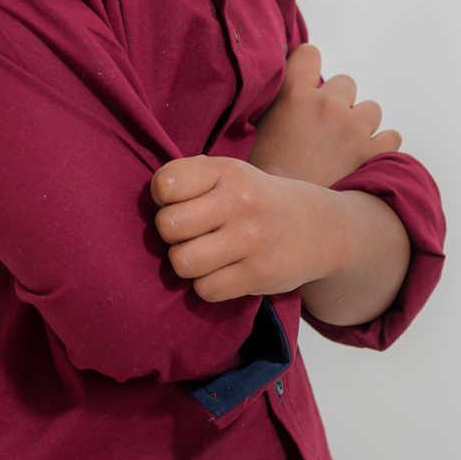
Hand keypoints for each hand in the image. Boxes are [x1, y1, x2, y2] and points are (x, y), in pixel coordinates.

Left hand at [151, 155, 340, 302]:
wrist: (316, 227)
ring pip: (182, 262)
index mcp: (227, 170)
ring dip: (186, 263)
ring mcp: (251, 239)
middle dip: (171, 235)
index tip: (179, 202)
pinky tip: (223, 271)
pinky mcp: (259, 275)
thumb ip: (188, 180)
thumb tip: (144, 204)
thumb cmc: (254, 199)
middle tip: (190, 234)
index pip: (165, 184)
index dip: (163, 198)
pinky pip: (205, 289)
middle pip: (168, 226)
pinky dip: (207, 285)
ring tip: (204, 254)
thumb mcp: (228, 173)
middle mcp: (240, 201)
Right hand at [248, 44, 400, 187]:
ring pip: (371, 109)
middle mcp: (328, 106)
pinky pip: (392, 137)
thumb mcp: (256, 128)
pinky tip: (365, 157)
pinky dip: (381, 146)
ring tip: (345, 144)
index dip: (308, 66)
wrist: (281, 217)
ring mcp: (353, 130)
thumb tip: (284, 92)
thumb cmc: (264, 176)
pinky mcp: (373, 155)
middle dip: (338, 100)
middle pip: (345, 83)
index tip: (306, 82)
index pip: (310, 54)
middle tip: (324, 126)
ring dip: (361, 122)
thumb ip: (274, 103)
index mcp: (295, 95)